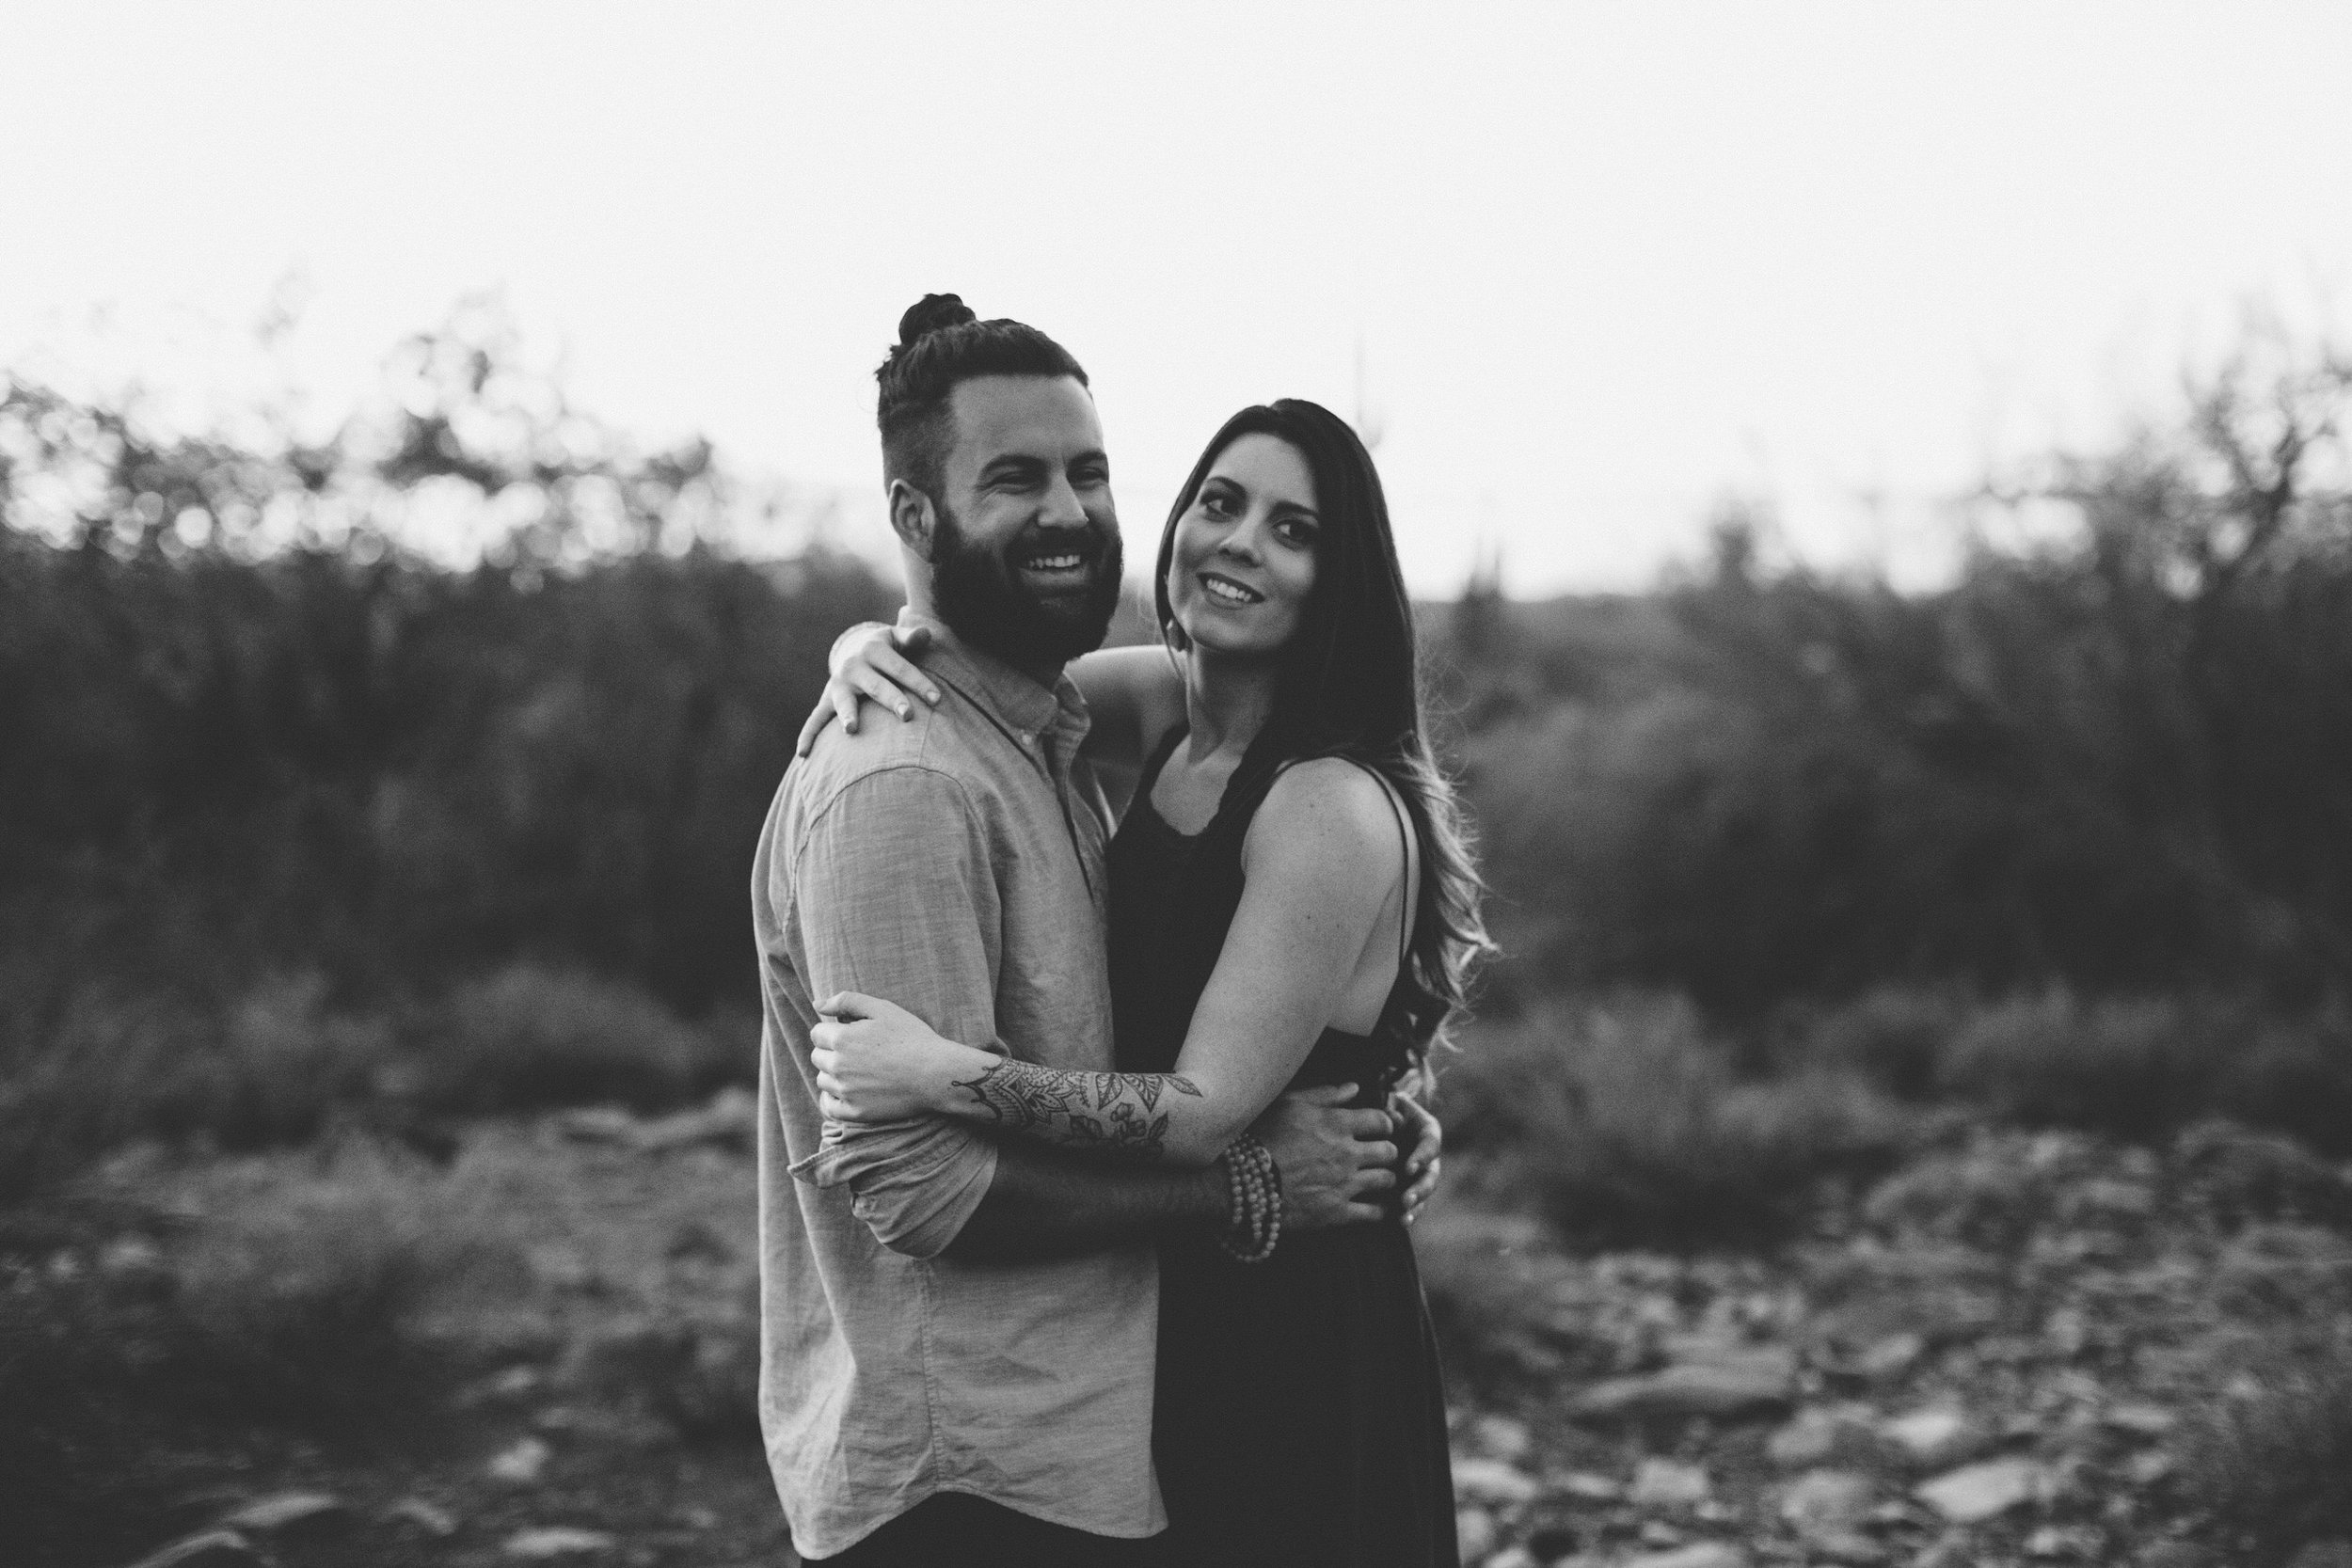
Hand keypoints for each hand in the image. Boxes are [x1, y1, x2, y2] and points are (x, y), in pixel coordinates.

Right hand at [796, 622, 940, 757]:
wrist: (853, 648)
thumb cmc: (886, 648)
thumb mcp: (897, 638)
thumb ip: (911, 637)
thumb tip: (926, 633)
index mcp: (874, 650)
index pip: (900, 668)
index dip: (919, 682)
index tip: (937, 699)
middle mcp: (854, 667)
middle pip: (876, 685)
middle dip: (891, 699)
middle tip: (908, 715)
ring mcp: (838, 685)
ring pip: (844, 702)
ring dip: (848, 715)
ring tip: (852, 729)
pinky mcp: (827, 700)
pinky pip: (816, 719)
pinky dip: (808, 735)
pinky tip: (804, 755)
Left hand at [809, 991, 973, 1122]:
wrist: (936, 1074)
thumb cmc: (912, 1037)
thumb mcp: (883, 1009)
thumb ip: (847, 1001)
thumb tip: (817, 1004)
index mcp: (842, 1038)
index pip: (817, 1034)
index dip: (833, 1031)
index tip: (852, 1034)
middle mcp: (838, 1066)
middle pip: (817, 1057)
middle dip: (832, 1052)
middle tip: (858, 1052)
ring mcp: (846, 1091)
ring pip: (823, 1080)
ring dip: (833, 1074)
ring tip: (859, 1070)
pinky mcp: (855, 1111)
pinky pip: (829, 1106)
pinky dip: (832, 1099)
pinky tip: (846, 1091)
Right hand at [1251, 1084, 1396, 1230]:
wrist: (1241, 1181)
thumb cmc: (1260, 1136)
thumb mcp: (1288, 1104)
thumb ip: (1325, 1094)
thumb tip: (1355, 1088)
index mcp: (1337, 1124)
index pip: (1381, 1121)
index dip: (1385, 1124)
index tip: (1380, 1130)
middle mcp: (1347, 1153)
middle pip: (1390, 1152)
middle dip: (1388, 1152)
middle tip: (1380, 1156)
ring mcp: (1344, 1184)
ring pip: (1387, 1180)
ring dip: (1386, 1179)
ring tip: (1378, 1180)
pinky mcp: (1337, 1213)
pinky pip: (1375, 1213)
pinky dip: (1382, 1211)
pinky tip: (1378, 1208)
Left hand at [1391, 1091, 1442, 1222]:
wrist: (1381, 1114)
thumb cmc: (1383, 1105)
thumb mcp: (1388, 1101)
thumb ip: (1391, 1109)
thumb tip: (1392, 1119)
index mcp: (1427, 1130)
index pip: (1430, 1144)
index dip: (1422, 1156)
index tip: (1409, 1167)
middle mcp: (1428, 1154)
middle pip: (1431, 1174)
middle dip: (1419, 1188)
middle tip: (1406, 1199)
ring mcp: (1421, 1172)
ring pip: (1424, 1191)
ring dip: (1416, 1205)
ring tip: (1404, 1217)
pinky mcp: (1410, 1184)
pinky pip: (1414, 1201)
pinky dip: (1409, 1212)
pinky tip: (1402, 1222)